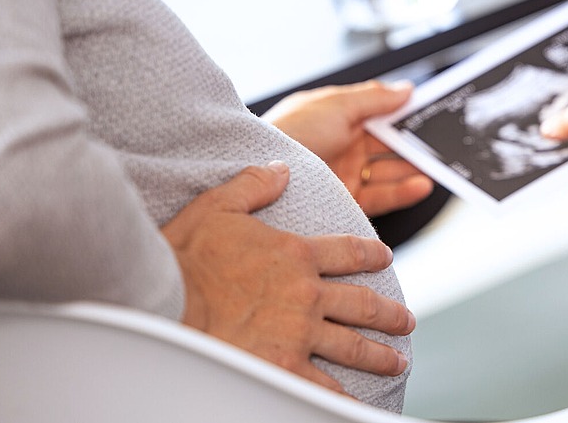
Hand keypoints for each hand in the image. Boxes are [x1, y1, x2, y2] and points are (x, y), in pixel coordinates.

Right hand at [161, 162, 415, 394]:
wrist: (161, 300)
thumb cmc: (184, 256)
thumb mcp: (218, 206)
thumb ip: (254, 185)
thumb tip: (281, 168)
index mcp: (296, 255)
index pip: (349, 252)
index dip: (372, 254)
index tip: (385, 258)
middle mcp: (307, 294)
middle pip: (363, 303)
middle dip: (390, 313)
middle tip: (406, 320)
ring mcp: (299, 332)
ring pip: (354, 345)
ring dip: (380, 353)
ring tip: (397, 359)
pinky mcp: (283, 365)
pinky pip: (323, 384)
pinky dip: (343, 396)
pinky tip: (356, 401)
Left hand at [262, 81, 433, 215]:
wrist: (264, 175)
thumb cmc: (290, 133)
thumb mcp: (336, 104)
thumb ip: (376, 98)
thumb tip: (407, 89)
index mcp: (337, 116)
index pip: (379, 112)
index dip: (404, 111)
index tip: (432, 111)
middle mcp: (341, 144)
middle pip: (387, 143)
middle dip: (414, 141)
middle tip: (443, 141)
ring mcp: (344, 173)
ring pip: (388, 170)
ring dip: (413, 167)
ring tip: (436, 166)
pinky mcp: (346, 201)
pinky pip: (382, 196)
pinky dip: (404, 191)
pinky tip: (421, 184)